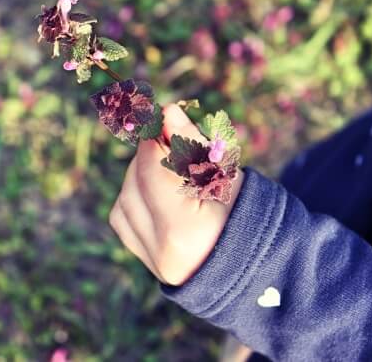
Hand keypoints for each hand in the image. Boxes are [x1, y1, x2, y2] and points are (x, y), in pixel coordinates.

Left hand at [108, 104, 243, 285]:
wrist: (248, 259)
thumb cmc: (241, 210)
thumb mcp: (224, 172)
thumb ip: (192, 143)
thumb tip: (166, 112)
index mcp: (186, 230)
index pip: (151, 172)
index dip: (152, 139)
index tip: (159, 115)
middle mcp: (160, 250)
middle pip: (135, 183)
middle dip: (148, 155)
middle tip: (167, 138)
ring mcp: (148, 258)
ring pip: (124, 198)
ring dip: (140, 175)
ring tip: (170, 169)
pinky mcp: (141, 256)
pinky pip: (122, 215)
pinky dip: (135, 195)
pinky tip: (159, 190)